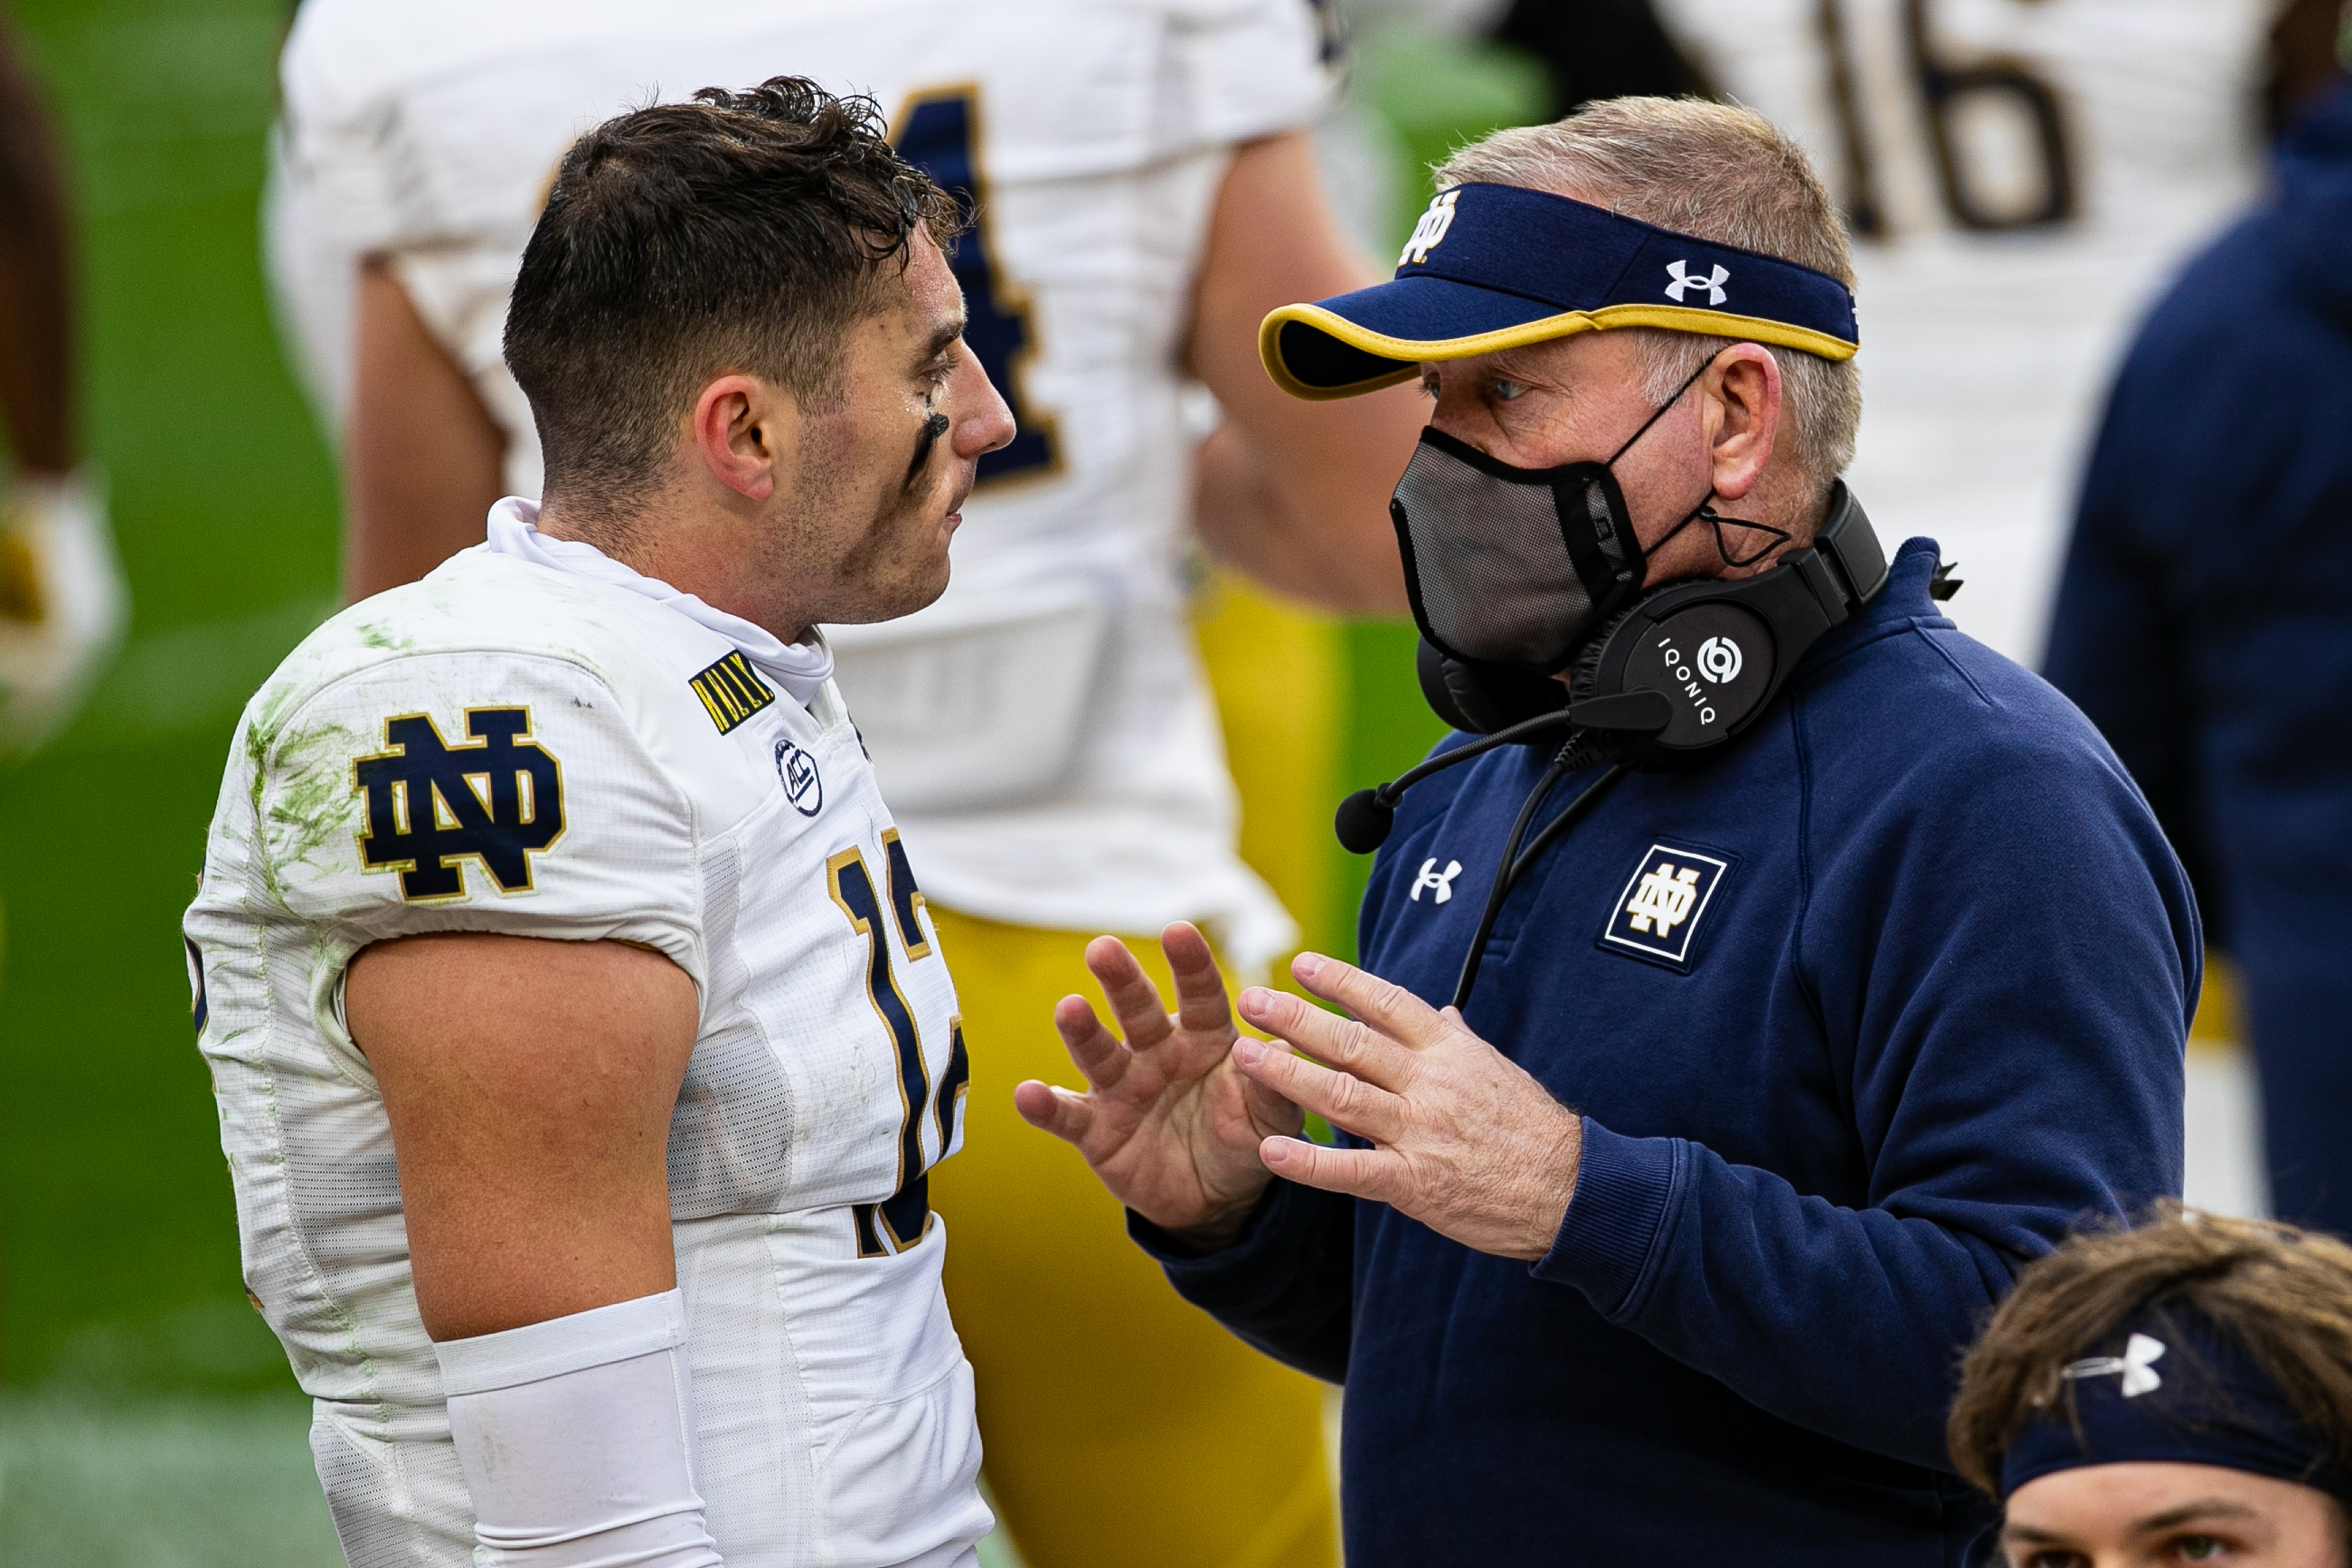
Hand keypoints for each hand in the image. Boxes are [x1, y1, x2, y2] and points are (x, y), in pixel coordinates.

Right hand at [1014, 923, 1300, 1245]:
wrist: (1217, 1198)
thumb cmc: (1245, 1138)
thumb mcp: (1272, 1117)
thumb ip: (1274, 1087)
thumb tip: (1280, 1047)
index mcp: (1205, 1039)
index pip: (1200, 994)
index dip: (1189, 965)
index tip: (1178, 931)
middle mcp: (1158, 1053)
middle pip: (1138, 1011)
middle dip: (1122, 980)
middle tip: (1103, 948)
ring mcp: (1123, 1089)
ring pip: (1099, 1054)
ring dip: (1082, 1031)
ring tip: (1068, 1008)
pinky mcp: (1097, 1131)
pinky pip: (1069, 1115)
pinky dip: (1046, 1106)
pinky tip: (1027, 1094)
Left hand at [1231, 953, 1583, 1261]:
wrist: (1570, 1191)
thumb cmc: (1533, 1130)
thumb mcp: (1498, 1070)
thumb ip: (1459, 1042)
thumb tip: (1441, 1013)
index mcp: (1449, 1052)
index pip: (1387, 1003)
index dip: (1341, 981)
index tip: (1301, 963)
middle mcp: (1430, 1084)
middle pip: (1352, 1042)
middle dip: (1296, 1018)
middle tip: (1251, 999)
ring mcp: (1420, 1133)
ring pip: (1342, 1095)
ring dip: (1287, 1074)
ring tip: (1244, 1055)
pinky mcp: (1414, 1183)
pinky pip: (1352, 1171)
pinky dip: (1309, 1161)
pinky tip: (1271, 1150)